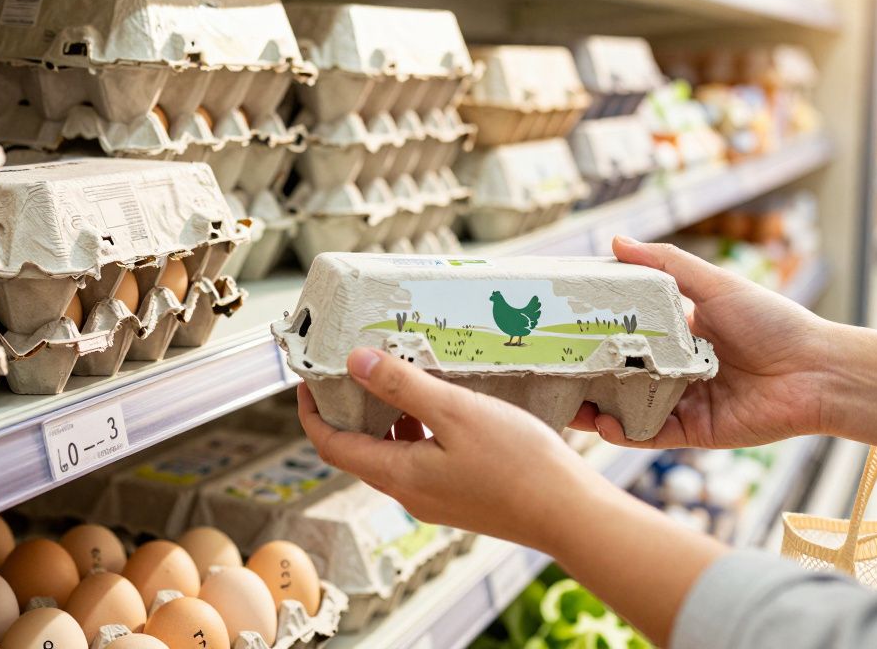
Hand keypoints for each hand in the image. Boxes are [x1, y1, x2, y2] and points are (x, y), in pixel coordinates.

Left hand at [297, 348, 601, 553]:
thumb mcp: (456, 411)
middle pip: (357, 451)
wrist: (568, 514)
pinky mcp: (459, 499)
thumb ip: (404, 386)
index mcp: (399, 474)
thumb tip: (355, 362)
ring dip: (384, 421)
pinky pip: (419, 463)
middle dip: (348, 412)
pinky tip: (440, 409)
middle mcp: (409, 494)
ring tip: (397, 380)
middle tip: (352, 370)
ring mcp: (434, 501)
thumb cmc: (518, 462)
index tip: (308, 380)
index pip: (331, 445)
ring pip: (390, 456)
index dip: (313, 412)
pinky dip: (415, 433)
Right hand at [570, 236, 833, 448]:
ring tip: (564, 400)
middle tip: (548, 367)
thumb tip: (617, 240)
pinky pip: (648, 433)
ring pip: (626, 406)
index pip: (625, 330)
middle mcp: (674, 367)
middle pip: (619, 371)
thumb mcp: (716, 285)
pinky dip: (623, 431)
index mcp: (678, 332)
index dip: (592, 330)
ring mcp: (681, 401)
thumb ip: (667, 264)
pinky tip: (603, 422)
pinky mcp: (691, 432)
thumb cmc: (773, 322)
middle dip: (584, 372)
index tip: (558, 324)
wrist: (817, 372)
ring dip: (595, 405)